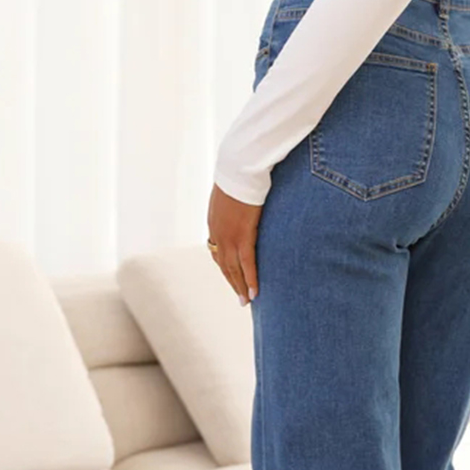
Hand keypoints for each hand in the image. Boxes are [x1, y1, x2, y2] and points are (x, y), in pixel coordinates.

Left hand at [207, 183, 261, 301]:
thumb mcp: (231, 191)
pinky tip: (254, 292)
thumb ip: (234, 203)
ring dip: (240, 287)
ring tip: (247, 301)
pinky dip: (250, 280)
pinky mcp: (243, 235)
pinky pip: (247, 263)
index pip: (218, 251)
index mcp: (214, 223)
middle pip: (224, 265)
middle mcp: (218, 233)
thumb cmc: (238, 173)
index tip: (233, 277)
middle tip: (241, 298)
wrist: (238, 168)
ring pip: (233, 269)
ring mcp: (229, 236)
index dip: (225, 267)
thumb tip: (243, 203)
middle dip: (232, 282)